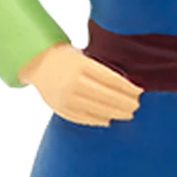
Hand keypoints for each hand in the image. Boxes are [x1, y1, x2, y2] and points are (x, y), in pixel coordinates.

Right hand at [17, 42, 140, 125]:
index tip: (139, 91)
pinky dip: (97, 120)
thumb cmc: (67, 58)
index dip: (128, 87)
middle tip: (137, 105)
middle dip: (125, 102)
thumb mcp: (84, 56)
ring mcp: (66, 96)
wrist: (37, 63)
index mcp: (82, 65)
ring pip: (97, 108)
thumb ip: (102, 69)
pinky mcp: (61, 107)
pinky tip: (108, 120)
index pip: (111, 79)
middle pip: (107, 96)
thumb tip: (128, 85)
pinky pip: (83, 117)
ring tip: (127, 114)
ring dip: (115, 113)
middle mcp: (74, 82)